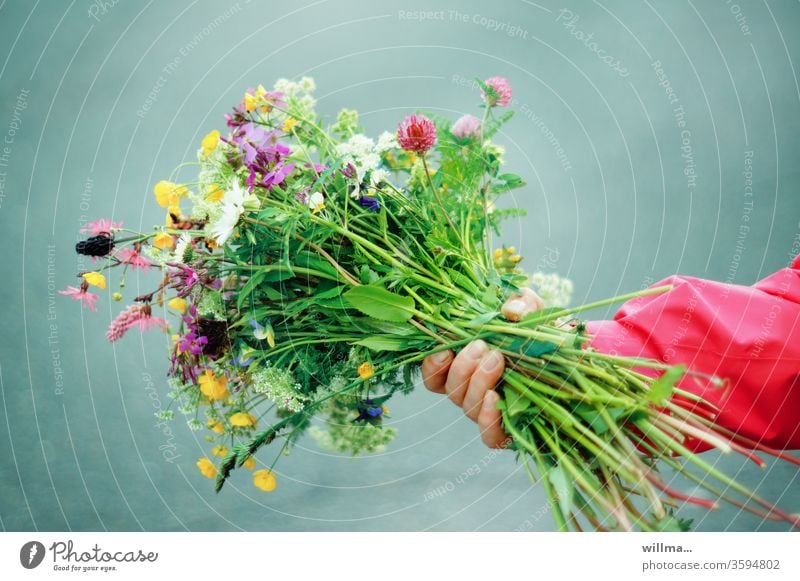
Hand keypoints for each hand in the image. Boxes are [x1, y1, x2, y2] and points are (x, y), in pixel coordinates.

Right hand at [421, 288, 544, 447]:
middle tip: (481, 346)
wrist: (572, 361)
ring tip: (497, 360)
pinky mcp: (510, 431)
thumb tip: (510, 311)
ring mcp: (491, 412)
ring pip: (468, 408)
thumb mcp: (532, 310)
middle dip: (462, 367)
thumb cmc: (540, 333)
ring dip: (477, 383)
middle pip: (451, 390)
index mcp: (467, 365)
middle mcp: (473, 391)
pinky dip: (488, 419)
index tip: (444, 350)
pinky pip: (489, 435)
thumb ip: (521, 303)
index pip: (435, 375)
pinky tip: (497, 398)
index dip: (431, 366)